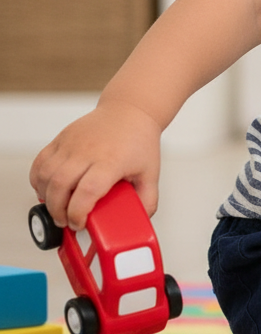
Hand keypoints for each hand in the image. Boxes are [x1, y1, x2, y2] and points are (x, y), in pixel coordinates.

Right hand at [29, 99, 160, 230]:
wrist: (130, 110)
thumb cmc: (139, 140)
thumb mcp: (150, 173)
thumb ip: (148, 199)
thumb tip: (140, 221)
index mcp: (111, 161)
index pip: (87, 191)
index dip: (78, 212)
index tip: (79, 224)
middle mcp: (88, 151)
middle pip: (60, 186)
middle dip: (58, 211)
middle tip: (66, 221)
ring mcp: (71, 143)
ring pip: (45, 175)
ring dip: (46, 197)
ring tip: (58, 207)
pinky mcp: (61, 138)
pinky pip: (39, 162)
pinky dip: (37, 180)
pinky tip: (48, 190)